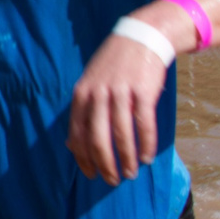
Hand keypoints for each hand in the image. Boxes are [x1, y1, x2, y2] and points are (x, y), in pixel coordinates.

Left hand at [67, 26, 168, 184]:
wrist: (141, 38)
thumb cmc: (114, 66)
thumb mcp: (90, 83)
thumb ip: (83, 111)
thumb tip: (72, 144)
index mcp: (81, 94)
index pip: (77, 133)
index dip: (83, 158)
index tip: (91, 174)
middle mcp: (98, 95)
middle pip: (98, 139)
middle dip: (104, 164)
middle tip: (112, 180)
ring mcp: (120, 93)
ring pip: (121, 135)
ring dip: (127, 159)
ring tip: (131, 173)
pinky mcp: (143, 92)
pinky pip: (144, 125)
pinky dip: (145, 144)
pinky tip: (147, 157)